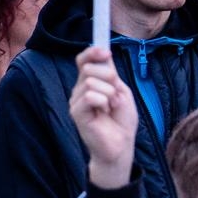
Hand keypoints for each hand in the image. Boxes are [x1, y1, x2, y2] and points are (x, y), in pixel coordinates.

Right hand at [68, 46, 136, 187]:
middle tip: (116, 95)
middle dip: (109, 77)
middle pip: (90, 68)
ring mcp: (76, 101)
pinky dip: (103, 102)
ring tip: (112, 107)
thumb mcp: (121, 92)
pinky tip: (105, 113)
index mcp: (91, 82)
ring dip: (109, 94)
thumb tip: (104, 55)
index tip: (105, 52)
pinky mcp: (76, 113)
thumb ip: (111, 75)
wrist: (121, 145)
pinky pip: (90, 96)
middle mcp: (80, 89)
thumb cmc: (121, 120)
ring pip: (92, 82)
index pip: (83, 60)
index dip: (92, 52)